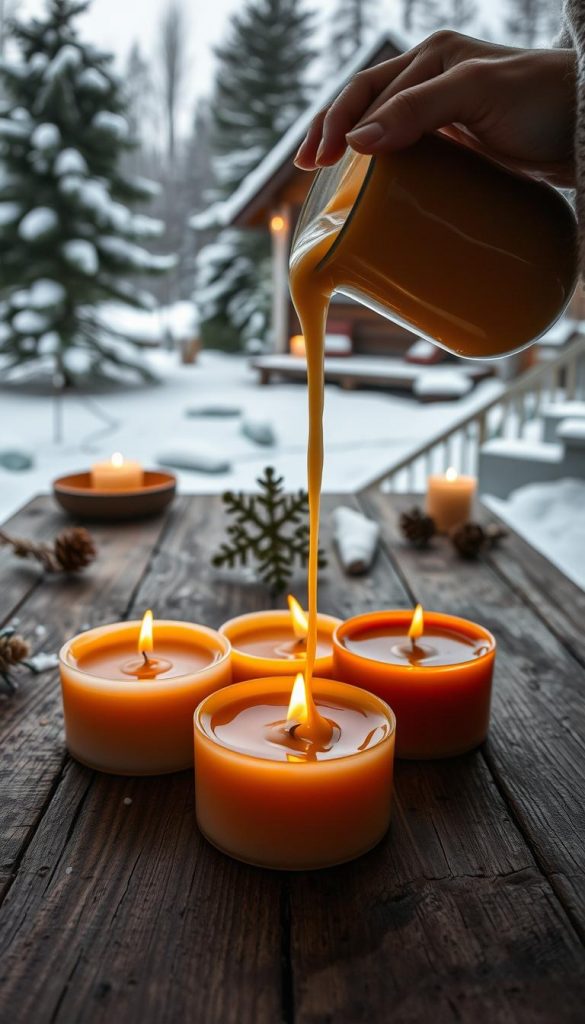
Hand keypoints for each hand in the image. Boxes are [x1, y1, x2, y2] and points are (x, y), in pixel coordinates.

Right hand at [294, 32, 575, 186]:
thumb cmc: (541, 99)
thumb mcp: (476, 92)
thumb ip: (418, 109)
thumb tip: (355, 143)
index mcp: (433, 58)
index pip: (367, 90)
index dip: (334, 122)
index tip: (315, 162)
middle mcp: (434, 79)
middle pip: (366, 106)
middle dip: (330, 134)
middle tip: (307, 170)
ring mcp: (445, 112)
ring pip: (382, 129)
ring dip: (350, 151)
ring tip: (325, 179)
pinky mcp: (459, 142)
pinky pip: (409, 151)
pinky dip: (383, 167)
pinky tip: (370, 185)